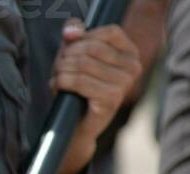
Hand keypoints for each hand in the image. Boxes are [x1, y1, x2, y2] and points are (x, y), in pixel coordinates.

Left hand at [52, 21, 142, 143]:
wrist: (77, 125)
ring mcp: (125, 83)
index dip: (85, 37)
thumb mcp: (76, 57)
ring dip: (61, 70)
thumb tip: (70, 32)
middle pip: (92, 48)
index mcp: (130, 53)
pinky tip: (56, 86)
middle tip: (57, 67)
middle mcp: (133, 67)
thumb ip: (75, 37)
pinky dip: (61, 82)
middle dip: (68, 56)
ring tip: (56, 77)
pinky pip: (80, 81)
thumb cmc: (78, 88)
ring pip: (83, 64)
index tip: (69, 49)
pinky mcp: (112, 98)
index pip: (109, 33)